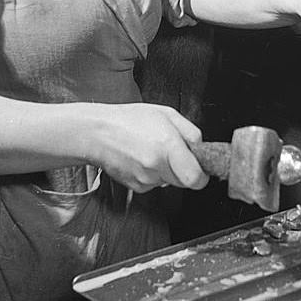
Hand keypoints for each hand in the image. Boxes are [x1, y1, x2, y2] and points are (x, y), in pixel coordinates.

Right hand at [88, 103, 208, 193]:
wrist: (98, 133)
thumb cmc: (130, 119)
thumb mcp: (167, 114)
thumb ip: (190, 132)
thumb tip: (202, 149)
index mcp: (168, 146)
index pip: (196, 178)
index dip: (202, 175)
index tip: (201, 168)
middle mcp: (157, 166)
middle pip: (185, 181)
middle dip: (185, 169)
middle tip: (175, 152)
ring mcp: (146, 179)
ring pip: (169, 182)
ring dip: (168, 170)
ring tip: (153, 150)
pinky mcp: (136, 187)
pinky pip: (155, 184)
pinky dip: (153, 174)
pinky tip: (142, 157)